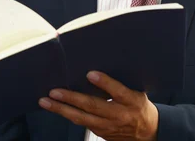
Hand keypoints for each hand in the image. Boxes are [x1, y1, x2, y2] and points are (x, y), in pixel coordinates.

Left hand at [39, 71, 157, 140]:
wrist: (148, 132)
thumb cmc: (138, 105)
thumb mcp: (137, 91)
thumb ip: (120, 81)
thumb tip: (99, 62)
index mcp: (132, 100)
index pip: (118, 91)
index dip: (105, 83)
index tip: (91, 74)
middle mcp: (119, 114)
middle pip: (93, 106)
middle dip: (72, 98)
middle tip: (55, 91)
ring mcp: (108, 126)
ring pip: (82, 118)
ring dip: (62, 109)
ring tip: (46, 101)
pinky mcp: (100, 132)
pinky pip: (81, 122)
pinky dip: (67, 114)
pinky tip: (55, 107)